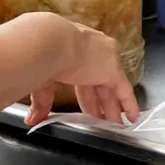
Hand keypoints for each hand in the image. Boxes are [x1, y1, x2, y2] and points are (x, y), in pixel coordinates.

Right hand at [25, 21, 139, 126]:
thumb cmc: (39, 53)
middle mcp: (92, 51)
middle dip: (99, 103)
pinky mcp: (112, 71)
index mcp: (74, 47)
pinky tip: (132, 116)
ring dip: (112, 107)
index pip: (82, 72)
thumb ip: (42, 98)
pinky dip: (128, 104)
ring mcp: (104, 59)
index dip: (84, 89)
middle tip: (101, 118)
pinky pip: (124, 90)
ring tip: (115, 123)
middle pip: (97, 83)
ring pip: (110, 87)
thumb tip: (33, 118)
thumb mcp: (41, 76)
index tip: (85, 102)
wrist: (49, 42)